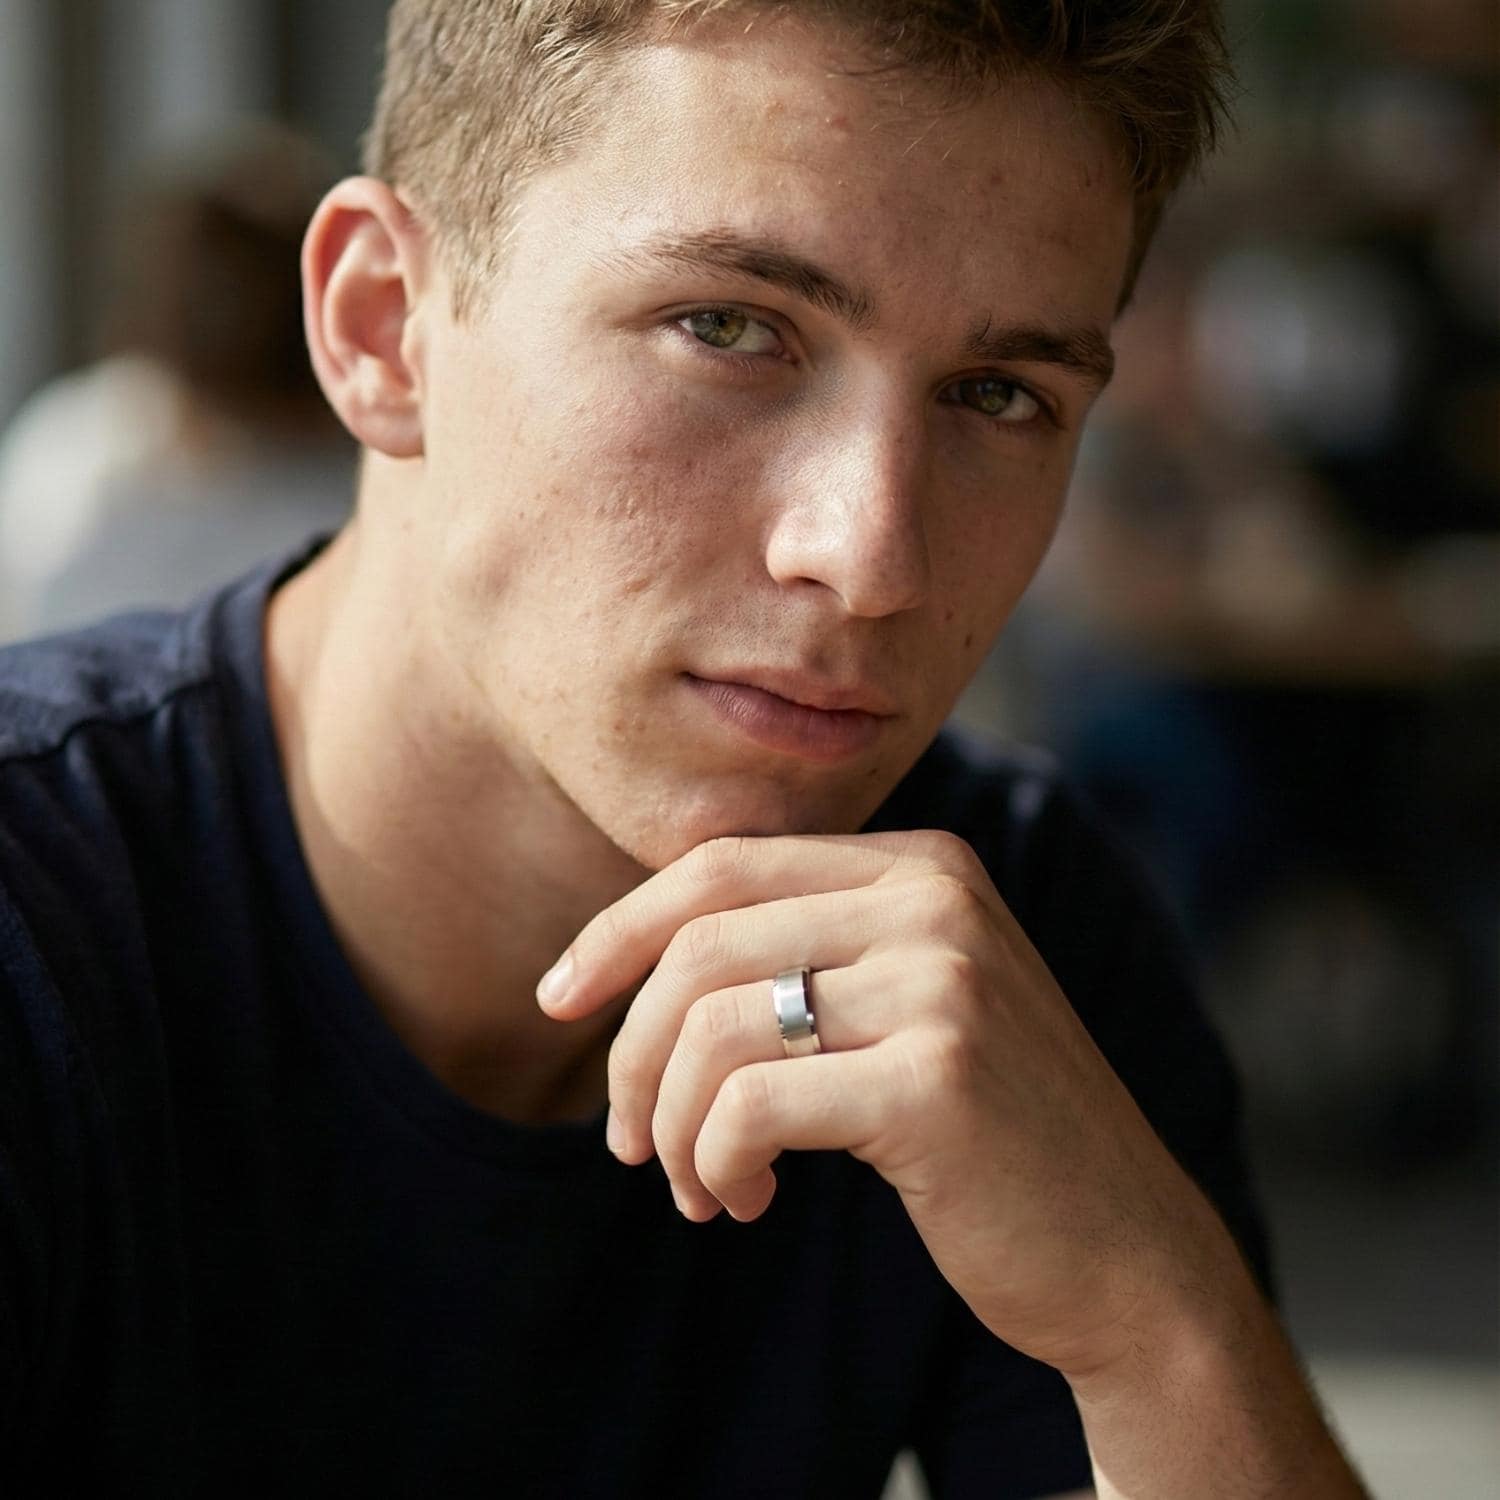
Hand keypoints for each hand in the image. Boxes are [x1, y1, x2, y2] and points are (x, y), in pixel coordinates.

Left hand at [536, 830, 1239, 1378]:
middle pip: (701, 943)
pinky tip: (743, 1199)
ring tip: (697, 1186)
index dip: (619, 929)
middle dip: (631, 1049)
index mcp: (923, 865)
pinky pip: (749, 1104)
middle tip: (626, 1139)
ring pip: (714, 1025)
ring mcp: (944, 981)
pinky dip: (715, 1161)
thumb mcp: (903, 1008)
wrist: (1125, 1251)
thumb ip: (804, 954)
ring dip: (671, 1123)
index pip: (721, 865)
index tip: (557, 998)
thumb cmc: (984, 1134)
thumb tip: (628, 958)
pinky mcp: (936, 1077)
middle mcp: (936, 899)